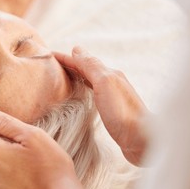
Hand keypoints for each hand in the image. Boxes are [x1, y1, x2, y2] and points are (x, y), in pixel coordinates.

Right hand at [55, 47, 148, 165]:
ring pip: (88, 81)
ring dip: (75, 76)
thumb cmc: (122, 112)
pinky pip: (92, 93)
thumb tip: (77, 49)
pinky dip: (82, 89)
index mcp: (108, 74)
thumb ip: (91, 66)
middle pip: (85, 69)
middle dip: (69, 65)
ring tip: (60, 78)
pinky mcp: (111, 110)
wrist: (142, 140)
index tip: (47, 55)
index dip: (64, 58)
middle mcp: (110, 82)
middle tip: (50, 65)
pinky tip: (79, 95)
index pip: (81, 61)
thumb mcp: (104, 83)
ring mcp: (111, 96)